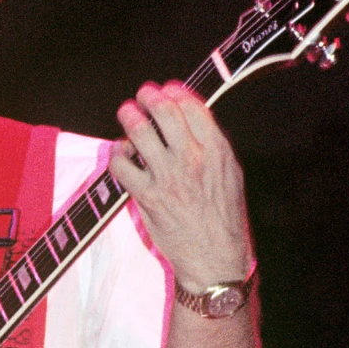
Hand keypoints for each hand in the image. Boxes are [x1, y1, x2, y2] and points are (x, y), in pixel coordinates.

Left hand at [107, 81, 253, 291]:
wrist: (215, 257)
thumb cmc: (223, 216)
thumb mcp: (230, 173)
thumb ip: (211, 145)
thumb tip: (188, 118)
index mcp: (216, 150)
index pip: (191, 106)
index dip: (174, 91)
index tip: (166, 89)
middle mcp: (192, 159)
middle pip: (163, 111)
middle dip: (148, 96)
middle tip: (141, 96)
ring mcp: (167, 176)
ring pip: (138, 131)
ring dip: (128, 116)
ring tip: (127, 113)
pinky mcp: (146, 196)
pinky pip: (121, 164)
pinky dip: (117, 154)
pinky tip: (122, 155)